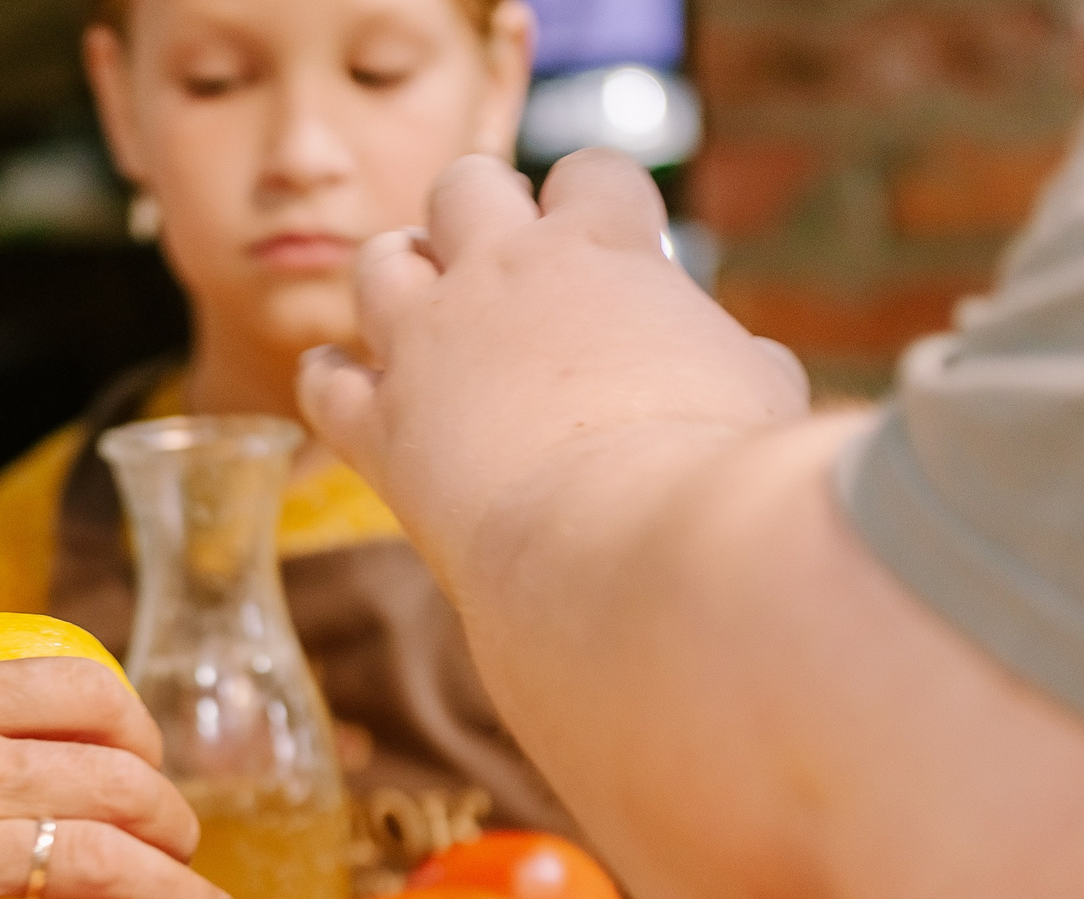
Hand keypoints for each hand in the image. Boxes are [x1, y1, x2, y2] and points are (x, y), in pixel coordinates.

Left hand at [298, 150, 809, 583]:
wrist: (624, 542)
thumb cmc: (713, 469)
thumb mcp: (759, 390)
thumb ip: (734, 358)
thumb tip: (746, 365)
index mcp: (601, 245)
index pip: (592, 171)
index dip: (597, 202)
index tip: (606, 245)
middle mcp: (501, 270)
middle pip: (464, 185)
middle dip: (478, 214)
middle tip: (500, 267)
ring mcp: (427, 340)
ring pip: (378, 263)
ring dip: (397, 278)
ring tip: (419, 311)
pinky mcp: (379, 424)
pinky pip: (324, 382)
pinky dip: (332, 378)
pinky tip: (347, 387)